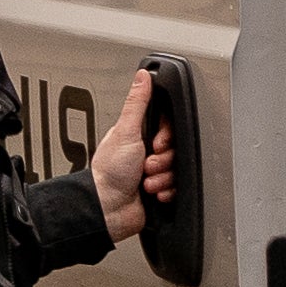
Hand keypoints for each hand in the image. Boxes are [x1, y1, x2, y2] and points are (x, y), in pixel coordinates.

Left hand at [90, 65, 177, 245]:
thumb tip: (143, 76)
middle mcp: (145, 152)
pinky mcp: (158, 189)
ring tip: (145, 181)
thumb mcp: (126, 132)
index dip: (166, 136)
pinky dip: (165, 191)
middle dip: (163, 160)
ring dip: (162, 177)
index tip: (157, 143)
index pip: (167, 126)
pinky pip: (177, 187)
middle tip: (147, 164)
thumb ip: (137, 103)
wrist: (108, 209)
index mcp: (138, 134)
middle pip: (175, 149)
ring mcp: (152, 172)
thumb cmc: (109, 173)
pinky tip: (152, 192)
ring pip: (177, 169)